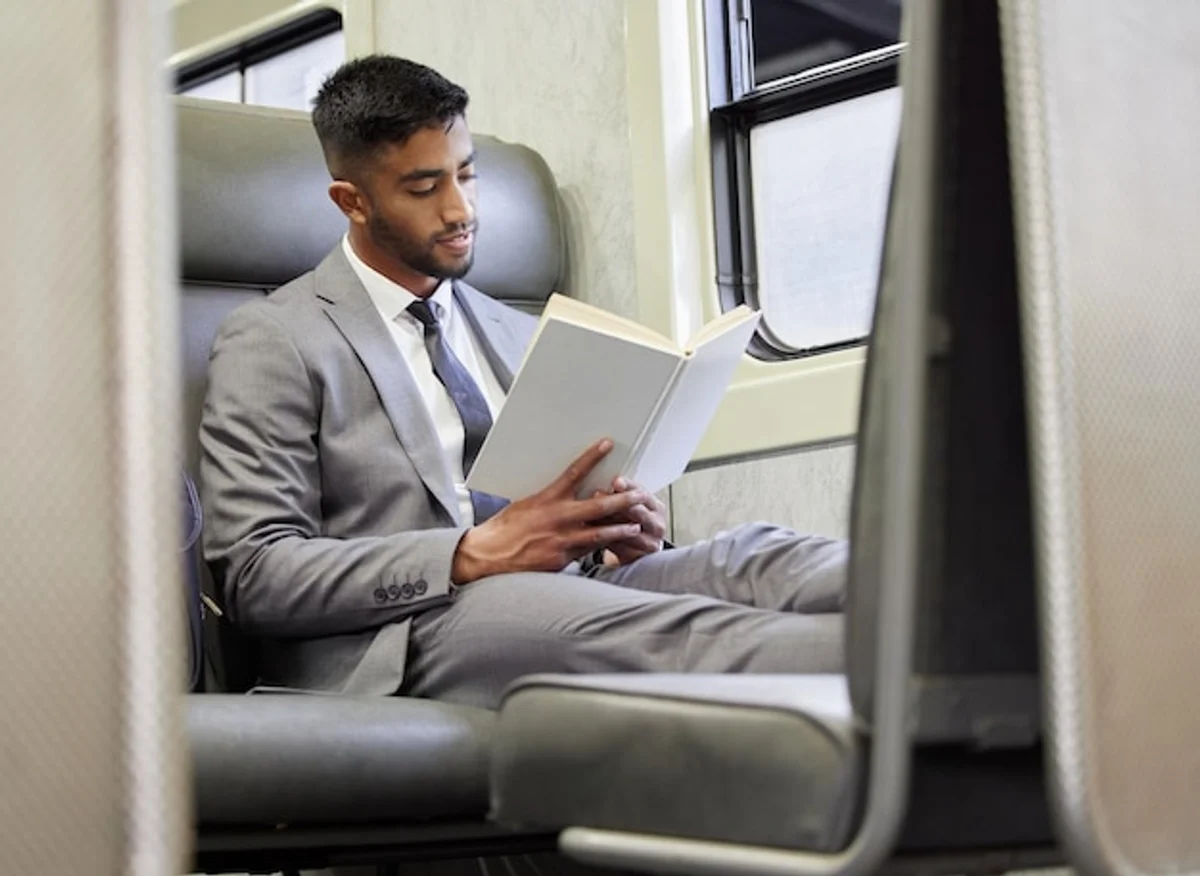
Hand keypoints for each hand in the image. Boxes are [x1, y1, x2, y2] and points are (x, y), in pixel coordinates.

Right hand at [452, 439, 652, 583]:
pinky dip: (602, 547)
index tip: (608, 444)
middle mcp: (558, 517)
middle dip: (623, 499)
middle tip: (641, 494)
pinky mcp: (562, 559)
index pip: (574, 472)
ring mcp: (562, 540)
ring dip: (621, 528)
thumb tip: (566, 491)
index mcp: (547, 498)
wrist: (488, 556)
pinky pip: (587, 552)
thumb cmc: (504, 529)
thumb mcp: (525, 505)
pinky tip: (615, 547)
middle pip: (599, 505)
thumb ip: (549, 500)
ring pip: (600, 533)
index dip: (593, 457)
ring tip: (636, 524)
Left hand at [595, 477, 666, 566]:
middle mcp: (657, 525)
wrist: (635, 551)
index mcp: (657, 507)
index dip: (629, 486)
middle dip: (616, 502)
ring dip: (608, 521)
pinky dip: (606, 538)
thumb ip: (621, 494)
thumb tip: (603, 478)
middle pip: (638, 511)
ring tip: (590, 514)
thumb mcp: (630, 507)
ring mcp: (650, 543)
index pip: (643, 493)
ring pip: (628, 530)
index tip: (616, 481)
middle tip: (597, 495)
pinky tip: (592, 532)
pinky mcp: (639, 557)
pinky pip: (621, 547)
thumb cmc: (629, 523)